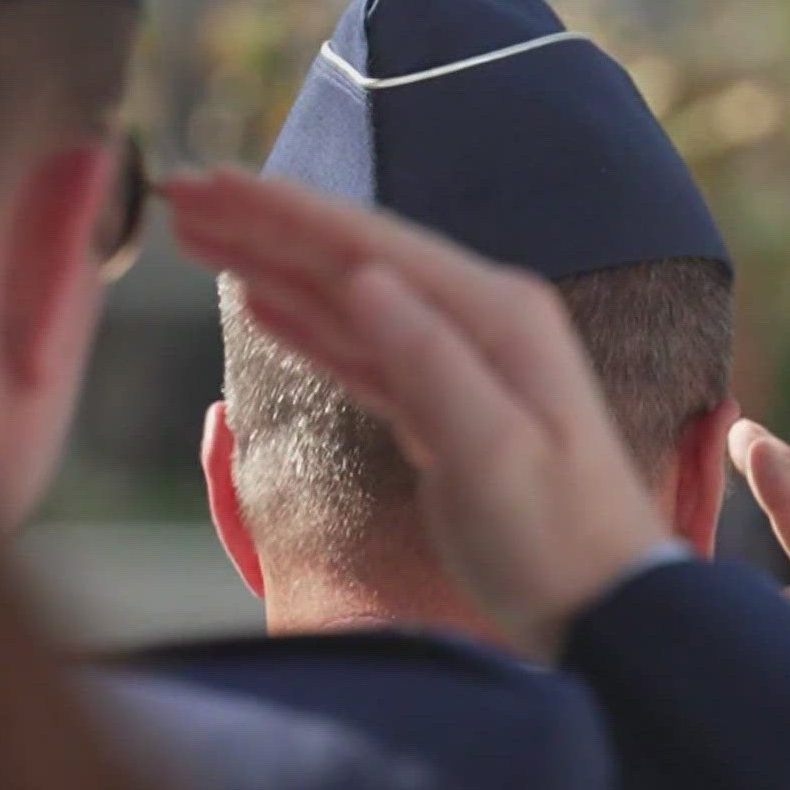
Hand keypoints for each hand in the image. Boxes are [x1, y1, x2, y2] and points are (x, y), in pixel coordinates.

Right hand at [163, 169, 668, 659]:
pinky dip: (310, 325)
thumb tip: (364, 278)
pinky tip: (264, 305)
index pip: (371, 245)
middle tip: (181, 196)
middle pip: (354, 258)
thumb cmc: (559, 540)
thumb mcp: (494, 453)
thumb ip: (429, 362)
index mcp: (497, 317)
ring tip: (203, 237)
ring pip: (352, 301)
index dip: (285, 211)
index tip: (211, 181)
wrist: (608, 608)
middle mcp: (481, 324)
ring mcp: (464, 364)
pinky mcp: (445, 410)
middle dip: (267, 225)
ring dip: (276, 266)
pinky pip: (364, 352)